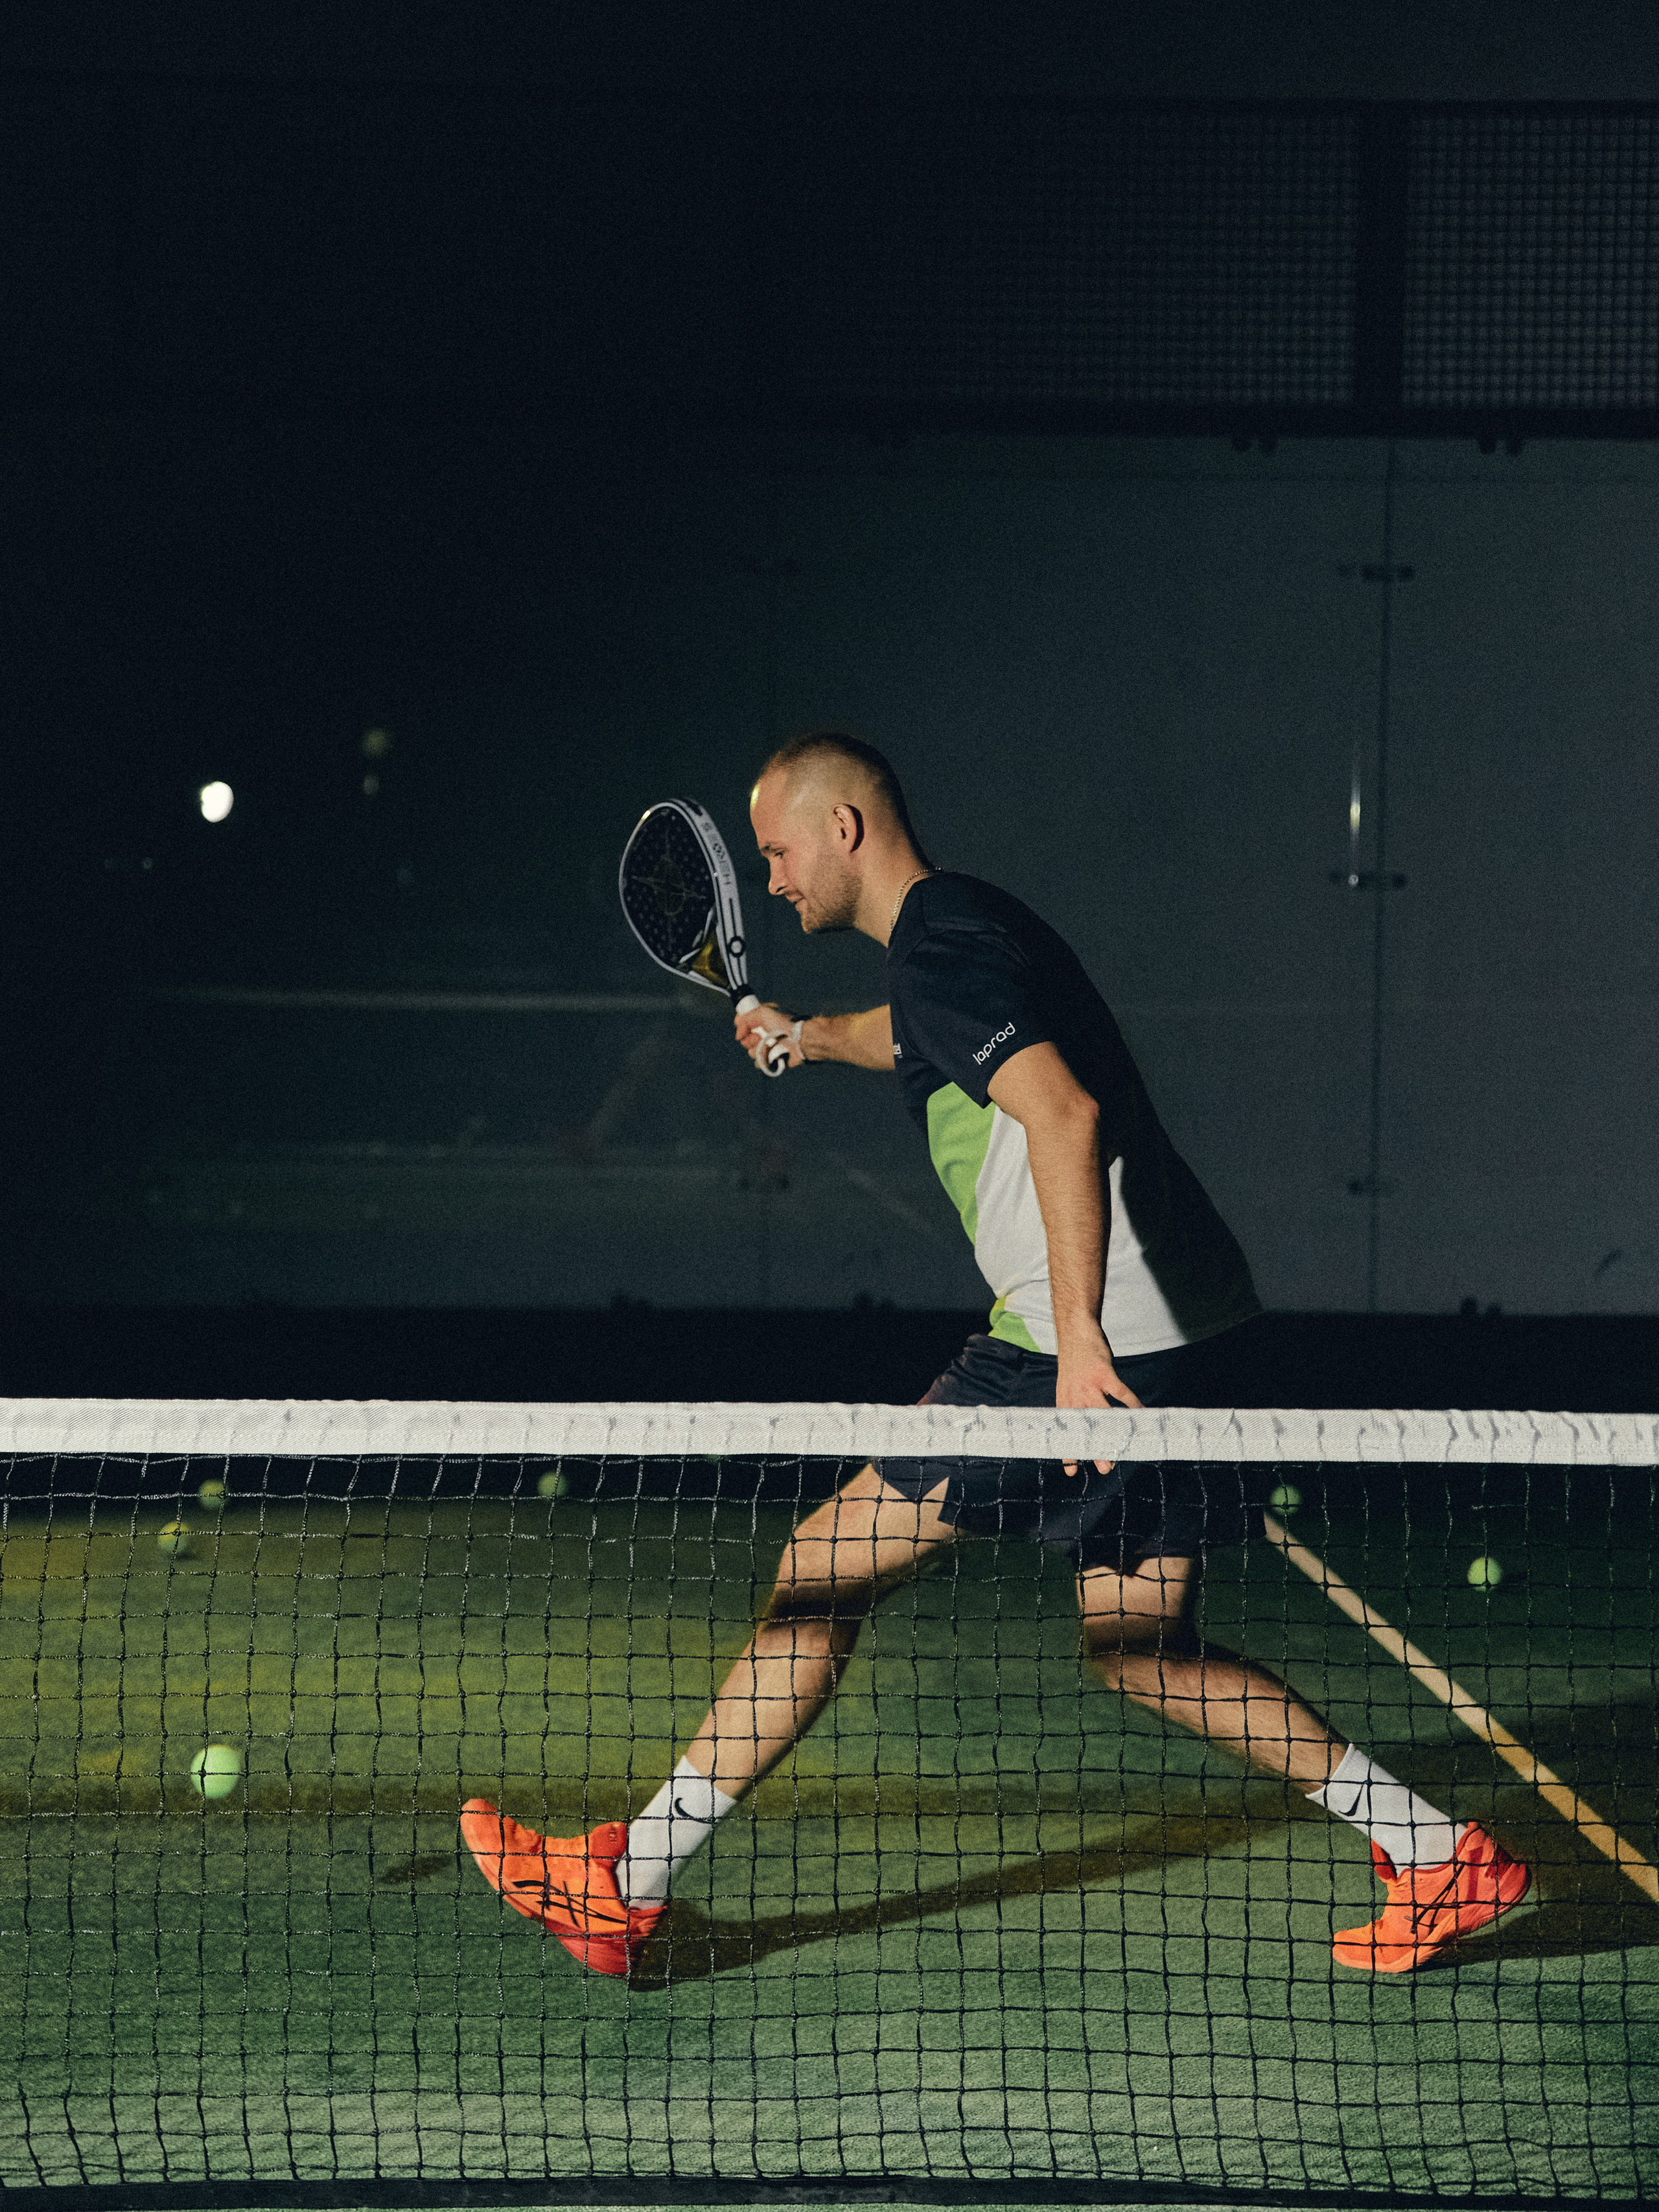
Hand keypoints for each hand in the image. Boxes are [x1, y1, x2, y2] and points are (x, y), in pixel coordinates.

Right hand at [734, 1001, 804, 1074]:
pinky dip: (763, 1062)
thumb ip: (745, 1020)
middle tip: (760, 1038)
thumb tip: (738, 1036)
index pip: (744, 1024)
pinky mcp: (775, 1059)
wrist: (802, 1039)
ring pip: (752, 1053)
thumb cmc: (784, 1023)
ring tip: (768, 1048)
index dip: (743, 1027)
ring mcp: (770, 1046)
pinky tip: (770, 1057)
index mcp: (764, 1019)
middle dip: (750, 1041)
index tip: (748, 1028)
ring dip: (757, 1051)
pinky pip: (761, 1063)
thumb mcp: (763, 1012)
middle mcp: (766, 1032)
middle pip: (745, 1040)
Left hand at [1055, 1328, 1142, 1475]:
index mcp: (1065, 1401)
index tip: (1072, 1470)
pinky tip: (1141, 1414)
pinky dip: (1133, 1405)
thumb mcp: (1067, 1385)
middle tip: (1104, 1466)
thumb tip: (1085, 1425)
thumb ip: (1074, 1404)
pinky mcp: (1104, 1373)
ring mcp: (1089, 1385)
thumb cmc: (1074, 1362)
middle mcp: (1075, 1396)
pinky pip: (1121, 1394)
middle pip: (1085, 1428)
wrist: (1076, 1332)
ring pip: (1103, 1414)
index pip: (1065, 1432)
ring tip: (1122, 1448)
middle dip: (1095, 1448)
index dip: (1068, 1450)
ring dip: (1114, 1432)